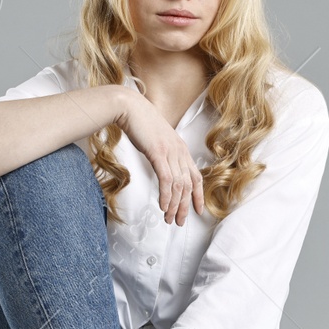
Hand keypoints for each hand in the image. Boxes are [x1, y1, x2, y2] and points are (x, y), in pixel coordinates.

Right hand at [116, 85, 205, 224]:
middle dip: (184, 206)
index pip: (196, 176)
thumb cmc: (140, 122)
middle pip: (188, 185)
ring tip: (169, 219)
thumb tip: (162, 166)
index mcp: (181, 149)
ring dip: (174, 205)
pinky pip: (166, 180)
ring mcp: (170, 152)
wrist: (130, 108)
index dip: (198, 195)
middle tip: (179, 221)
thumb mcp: (157, 139)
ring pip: (178, 186)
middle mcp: (180, 152)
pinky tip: (163, 206)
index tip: (197, 209)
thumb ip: (163, 152)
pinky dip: (166, 196)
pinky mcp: (158, 153)